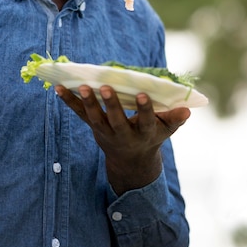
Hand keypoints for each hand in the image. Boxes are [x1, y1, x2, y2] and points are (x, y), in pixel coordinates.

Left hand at [55, 84, 189, 195]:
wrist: (131, 160)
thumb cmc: (151, 136)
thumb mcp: (166, 131)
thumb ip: (174, 119)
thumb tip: (187, 109)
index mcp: (144, 134)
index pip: (145, 121)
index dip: (144, 109)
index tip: (142, 94)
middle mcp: (123, 134)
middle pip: (116, 120)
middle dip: (111, 104)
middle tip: (105, 87)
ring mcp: (105, 131)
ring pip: (94, 118)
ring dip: (87, 102)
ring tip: (81, 86)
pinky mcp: (92, 127)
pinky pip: (79, 113)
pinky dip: (68, 101)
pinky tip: (58, 87)